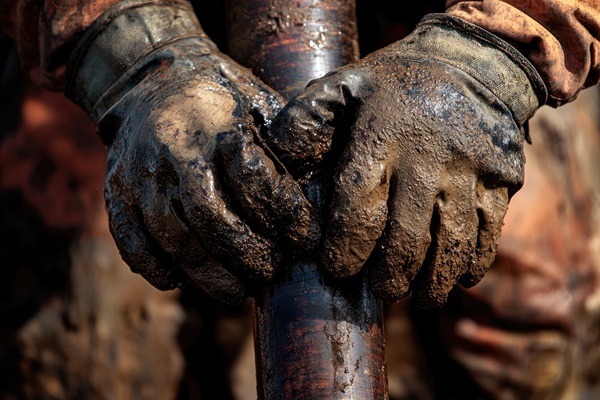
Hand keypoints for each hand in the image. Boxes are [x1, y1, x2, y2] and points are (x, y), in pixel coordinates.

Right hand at [66, 0, 317, 302]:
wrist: (151, 79)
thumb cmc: (220, 99)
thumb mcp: (258, 102)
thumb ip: (285, 144)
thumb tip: (319, 198)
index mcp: (216, 122)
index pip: (253, 179)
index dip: (284, 215)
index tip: (306, 240)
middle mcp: (173, 148)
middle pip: (209, 216)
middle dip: (246, 254)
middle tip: (270, 273)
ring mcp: (139, 171)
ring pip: (171, 236)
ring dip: (207, 274)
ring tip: (238, 291)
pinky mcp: (115, 189)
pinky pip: (130, 239)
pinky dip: (156, 267)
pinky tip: (181, 281)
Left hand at [269, 15, 545, 306]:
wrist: (472, 60)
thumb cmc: (395, 83)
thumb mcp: (344, 85)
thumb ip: (307, 121)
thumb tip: (279, 160)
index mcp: (380, 134)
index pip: (358, 204)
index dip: (346, 247)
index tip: (338, 270)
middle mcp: (426, 154)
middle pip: (406, 234)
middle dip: (391, 275)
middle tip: (383, 293)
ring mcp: (469, 167)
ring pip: (451, 241)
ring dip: (435, 280)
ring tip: (422, 299)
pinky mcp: (502, 176)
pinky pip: (489, 229)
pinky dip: (475, 261)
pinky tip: (461, 278)